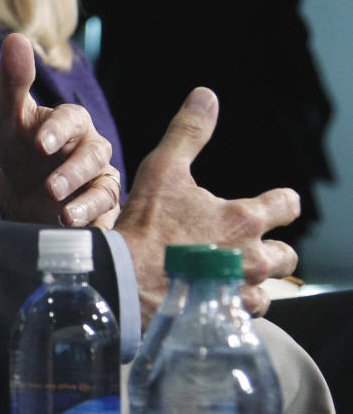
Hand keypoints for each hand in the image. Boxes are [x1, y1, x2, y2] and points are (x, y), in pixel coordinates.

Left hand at [0, 33, 119, 226]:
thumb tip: (15, 38)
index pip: (71, 119)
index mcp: (73, 121)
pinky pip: (106, 215)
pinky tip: (79, 232)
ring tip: (64, 216)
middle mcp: (92, 148)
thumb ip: (14, 81)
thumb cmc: (19, 150)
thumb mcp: (10, 118)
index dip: (57, 130)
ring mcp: (100, 179)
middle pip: (92, 155)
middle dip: (72, 171)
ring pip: (104, 187)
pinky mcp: (103, 209)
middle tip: (50, 187)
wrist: (20, 196)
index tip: (38, 143)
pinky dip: (95, 224)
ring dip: (85, 202)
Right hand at [114, 87, 299, 323]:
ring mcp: (242, 292)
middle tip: (243, 245)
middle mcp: (253, 257)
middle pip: (287, 255)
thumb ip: (188, 133)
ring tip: (227, 276)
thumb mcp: (163, 170)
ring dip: (254, 281)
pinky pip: (246, 316)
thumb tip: (206, 95)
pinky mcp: (226, 318)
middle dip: (272, 249)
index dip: (281, 202)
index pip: (288, 205)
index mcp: (244, 218)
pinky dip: (235, 307)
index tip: (271, 204)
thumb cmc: (145, 225)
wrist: (125, 282)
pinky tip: (214, 300)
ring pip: (269, 289)